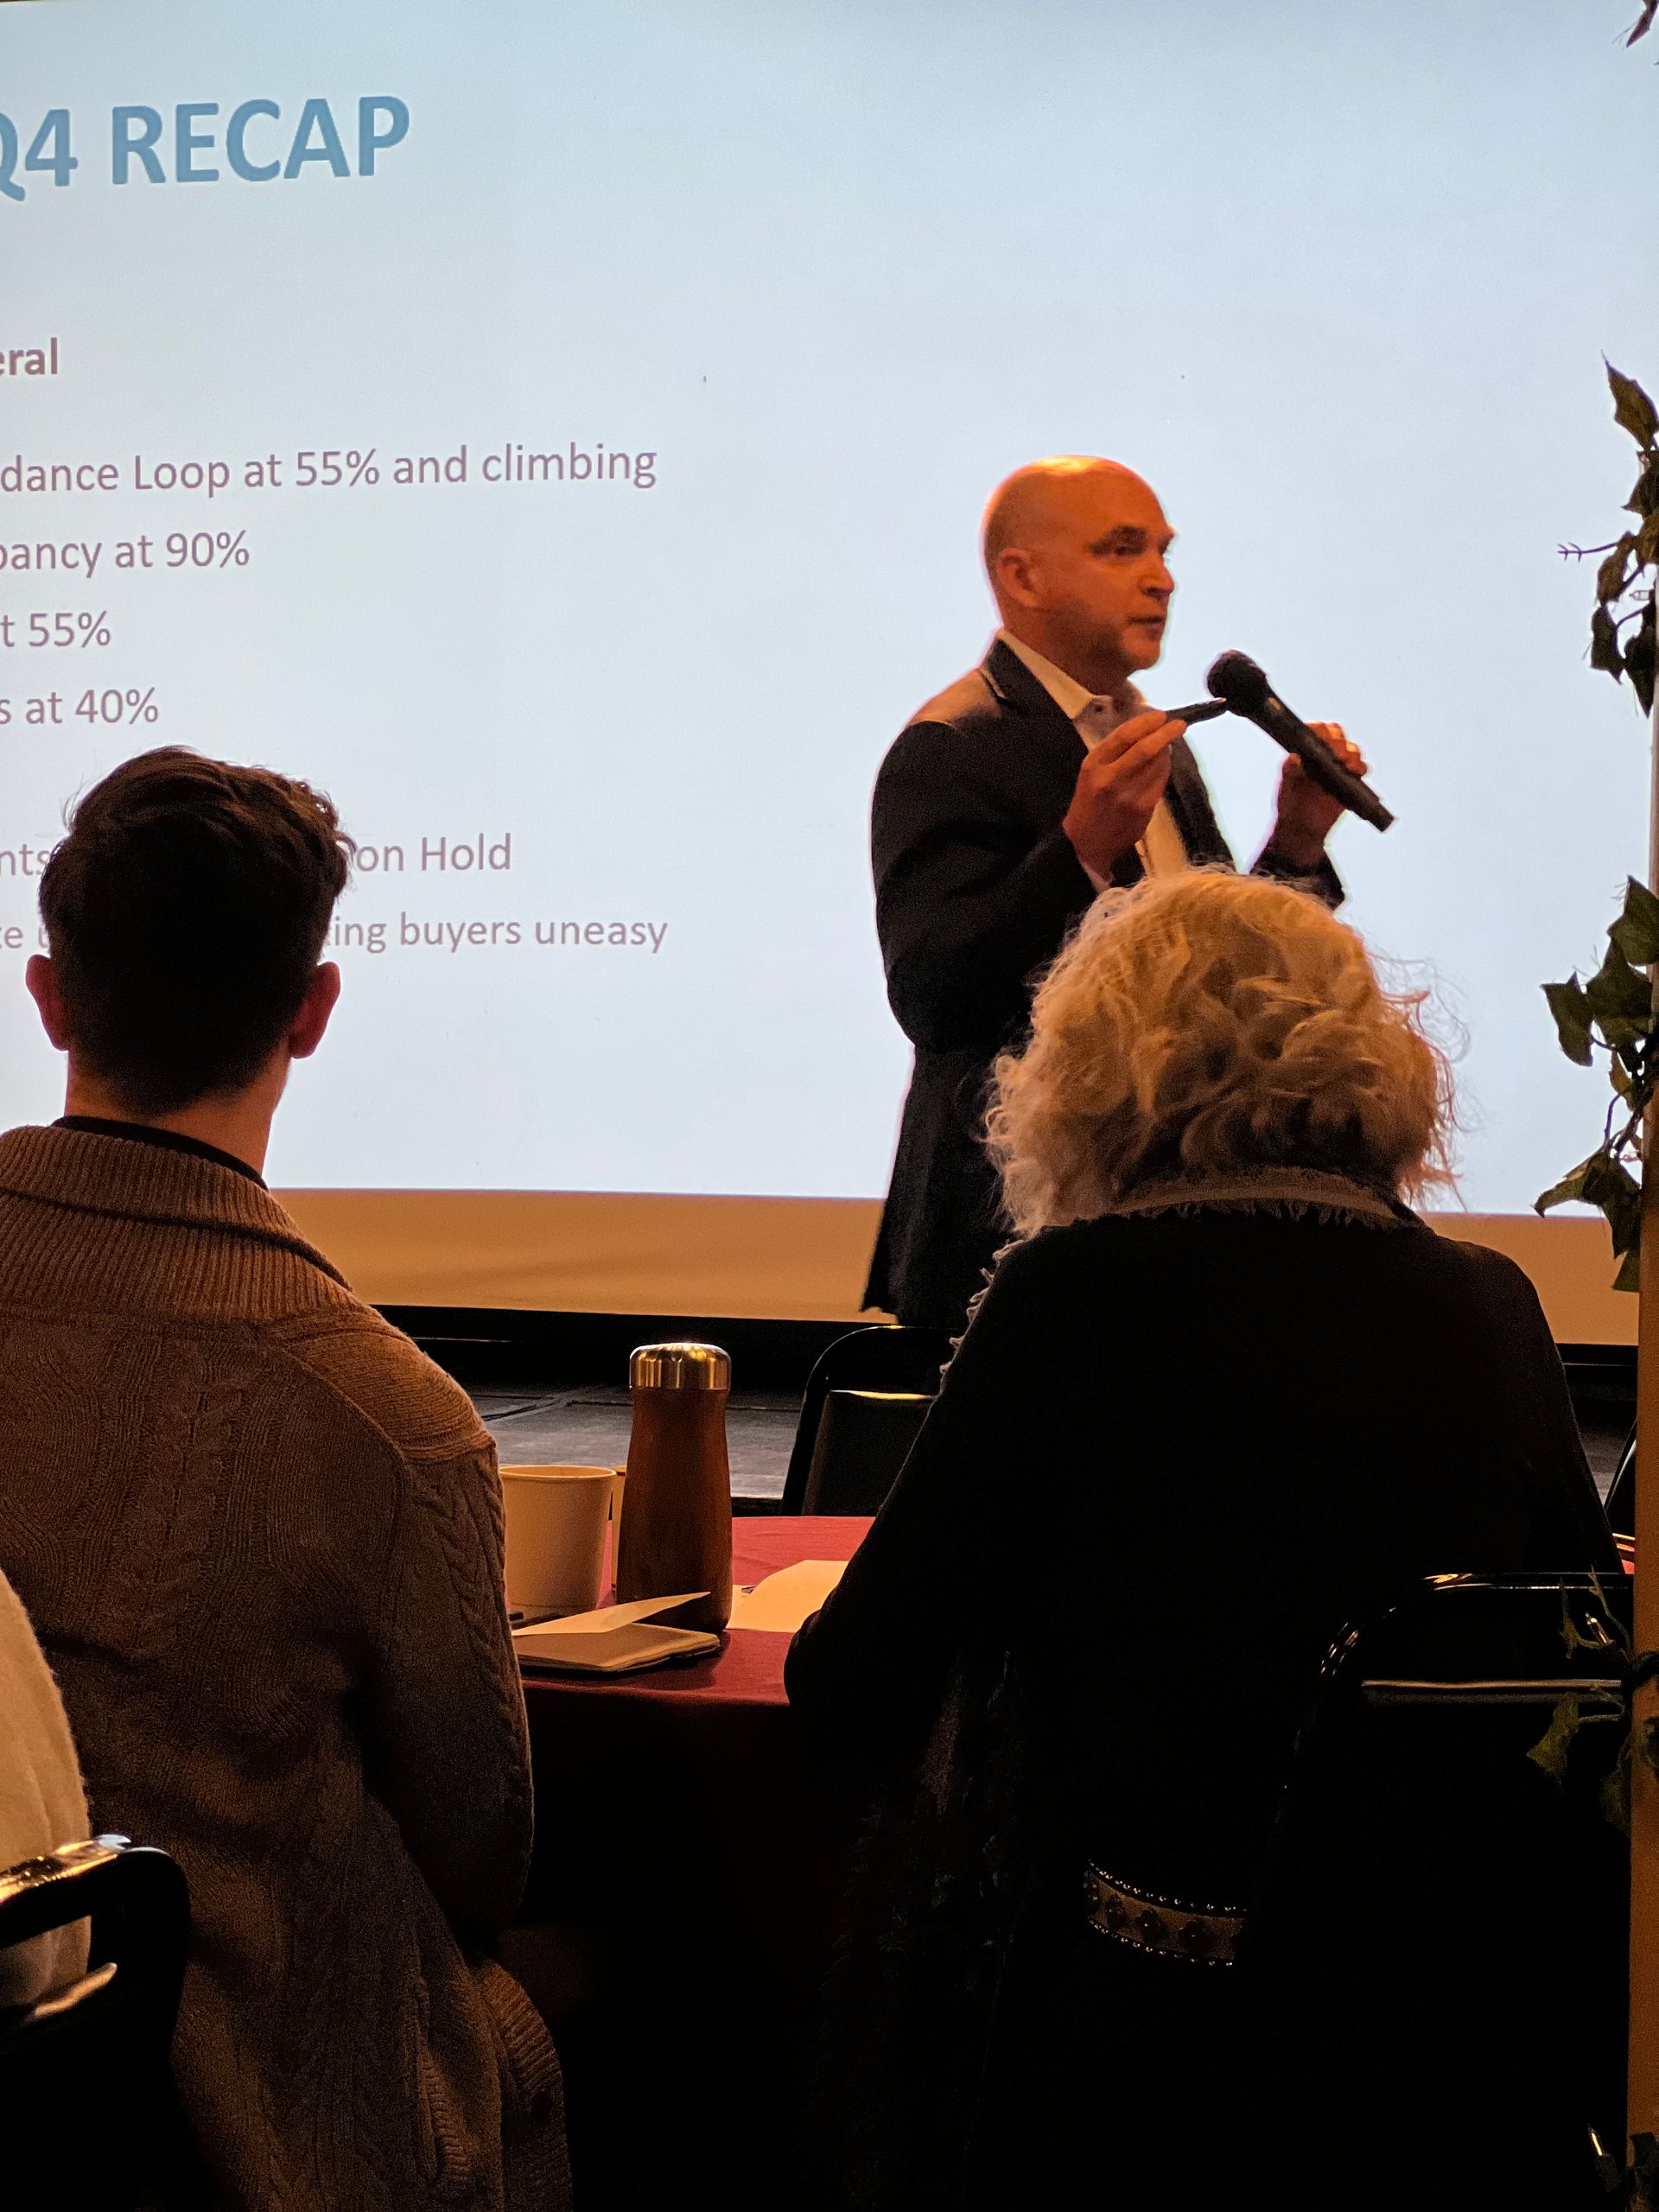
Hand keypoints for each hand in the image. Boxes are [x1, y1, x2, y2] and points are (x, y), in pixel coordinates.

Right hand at [1061, 710, 1183, 879]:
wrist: (1087, 842)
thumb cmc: (1090, 801)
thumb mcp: (1092, 771)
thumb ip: (1115, 752)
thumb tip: (1148, 729)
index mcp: (1094, 765)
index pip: (1124, 736)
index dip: (1146, 722)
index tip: (1161, 715)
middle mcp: (1110, 779)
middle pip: (1145, 749)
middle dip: (1166, 733)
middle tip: (1180, 725)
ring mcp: (1128, 796)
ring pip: (1158, 765)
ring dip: (1167, 752)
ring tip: (1167, 746)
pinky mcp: (1143, 809)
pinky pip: (1161, 783)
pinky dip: (1165, 771)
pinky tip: (1162, 767)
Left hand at [1268, 723, 1367, 870]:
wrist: (1302, 829)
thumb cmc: (1290, 805)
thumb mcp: (1285, 788)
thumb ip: (1288, 772)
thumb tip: (1293, 757)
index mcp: (1305, 751)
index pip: (1315, 730)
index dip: (1320, 730)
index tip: (1321, 738)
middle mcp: (1323, 754)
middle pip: (1337, 735)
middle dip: (1339, 741)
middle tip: (1336, 754)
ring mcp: (1338, 766)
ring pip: (1352, 749)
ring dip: (1352, 754)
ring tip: (1346, 765)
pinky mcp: (1350, 779)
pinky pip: (1361, 768)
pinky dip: (1361, 768)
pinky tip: (1356, 773)